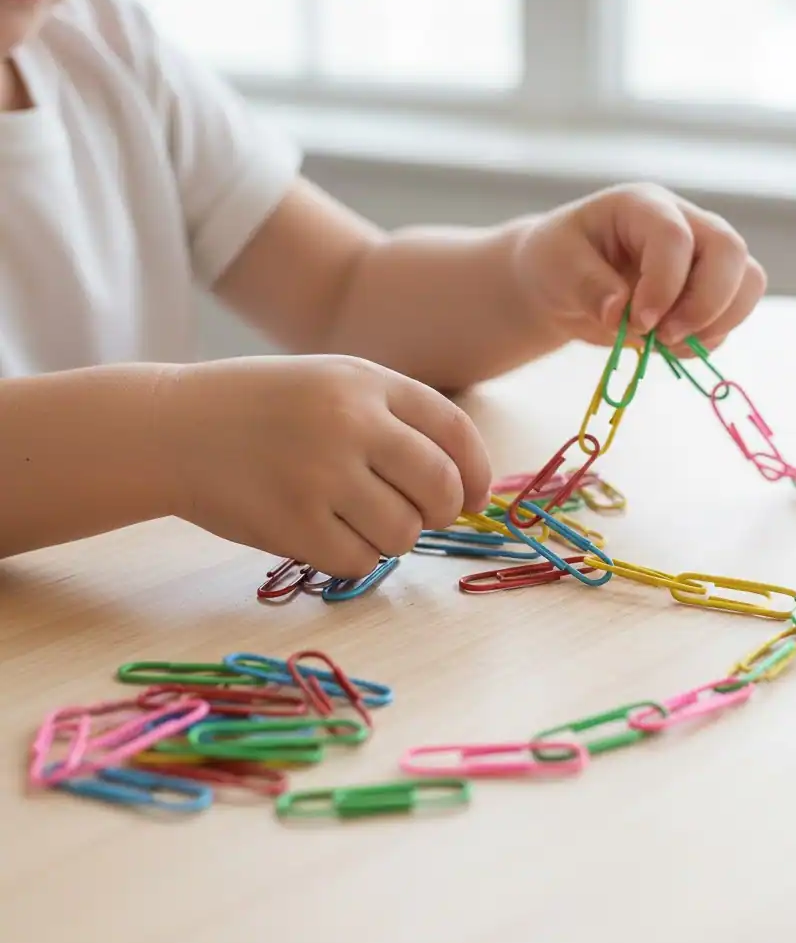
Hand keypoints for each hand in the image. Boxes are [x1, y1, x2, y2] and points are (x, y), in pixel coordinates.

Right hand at [157, 355, 491, 576]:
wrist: (172, 428)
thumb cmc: (264, 408)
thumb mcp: (333, 383)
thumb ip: (396, 419)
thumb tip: (465, 484)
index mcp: (366, 381)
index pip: (454, 432)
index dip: (477, 472)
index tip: (474, 497)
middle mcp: (350, 422)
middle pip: (441, 488)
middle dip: (443, 511)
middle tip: (422, 515)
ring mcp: (320, 474)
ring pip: (404, 533)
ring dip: (393, 536)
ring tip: (359, 519)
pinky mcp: (293, 524)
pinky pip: (359, 561)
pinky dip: (354, 557)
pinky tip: (325, 533)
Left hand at [514, 182, 766, 356]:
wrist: (563, 284)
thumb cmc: (557, 262)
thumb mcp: (556, 267)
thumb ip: (587, 285)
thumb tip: (620, 312)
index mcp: (644, 207)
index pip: (676, 237)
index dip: (665, 284)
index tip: (638, 322)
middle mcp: (685, 224)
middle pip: (730, 252)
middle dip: (705, 304)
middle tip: (664, 337)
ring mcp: (702, 258)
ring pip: (747, 282)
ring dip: (716, 323)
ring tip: (667, 344)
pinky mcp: (707, 292)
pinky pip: (731, 317)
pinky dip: (707, 340)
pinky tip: (667, 347)